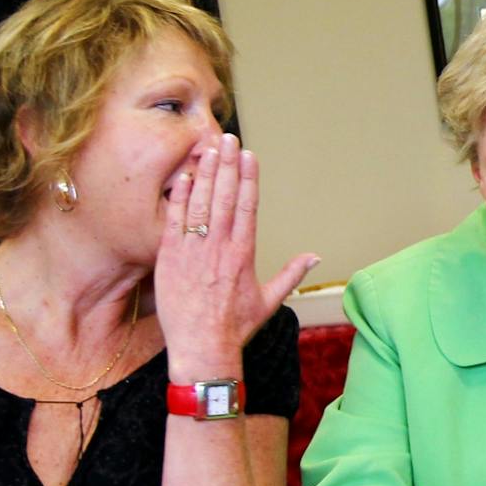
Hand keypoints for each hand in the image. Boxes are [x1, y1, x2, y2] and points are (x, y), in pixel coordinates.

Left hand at [154, 134, 319, 379]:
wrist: (203, 347)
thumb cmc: (235, 327)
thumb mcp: (269, 300)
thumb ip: (292, 274)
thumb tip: (315, 257)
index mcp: (244, 253)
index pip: (248, 206)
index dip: (248, 177)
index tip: (248, 155)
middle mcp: (220, 247)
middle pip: (225, 196)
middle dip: (226, 164)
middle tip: (226, 138)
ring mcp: (194, 250)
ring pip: (200, 203)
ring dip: (205, 173)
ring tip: (207, 149)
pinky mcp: (170, 258)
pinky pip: (174, 221)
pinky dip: (179, 198)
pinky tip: (184, 178)